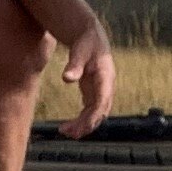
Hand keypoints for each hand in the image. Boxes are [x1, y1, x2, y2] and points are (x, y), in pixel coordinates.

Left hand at [57, 17, 114, 136]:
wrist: (91, 37)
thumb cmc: (86, 42)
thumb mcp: (80, 50)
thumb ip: (74, 64)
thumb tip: (66, 78)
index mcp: (105, 76)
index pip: (103, 100)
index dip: (95, 115)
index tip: (83, 126)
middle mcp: (106, 87)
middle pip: (100, 111)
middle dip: (87, 124)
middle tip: (69, 133)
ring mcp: (101, 91)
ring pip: (95, 114)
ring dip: (83, 126)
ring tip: (65, 132)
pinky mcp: (94, 93)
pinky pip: (90, 112)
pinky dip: (81, 121)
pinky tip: (69, 127)